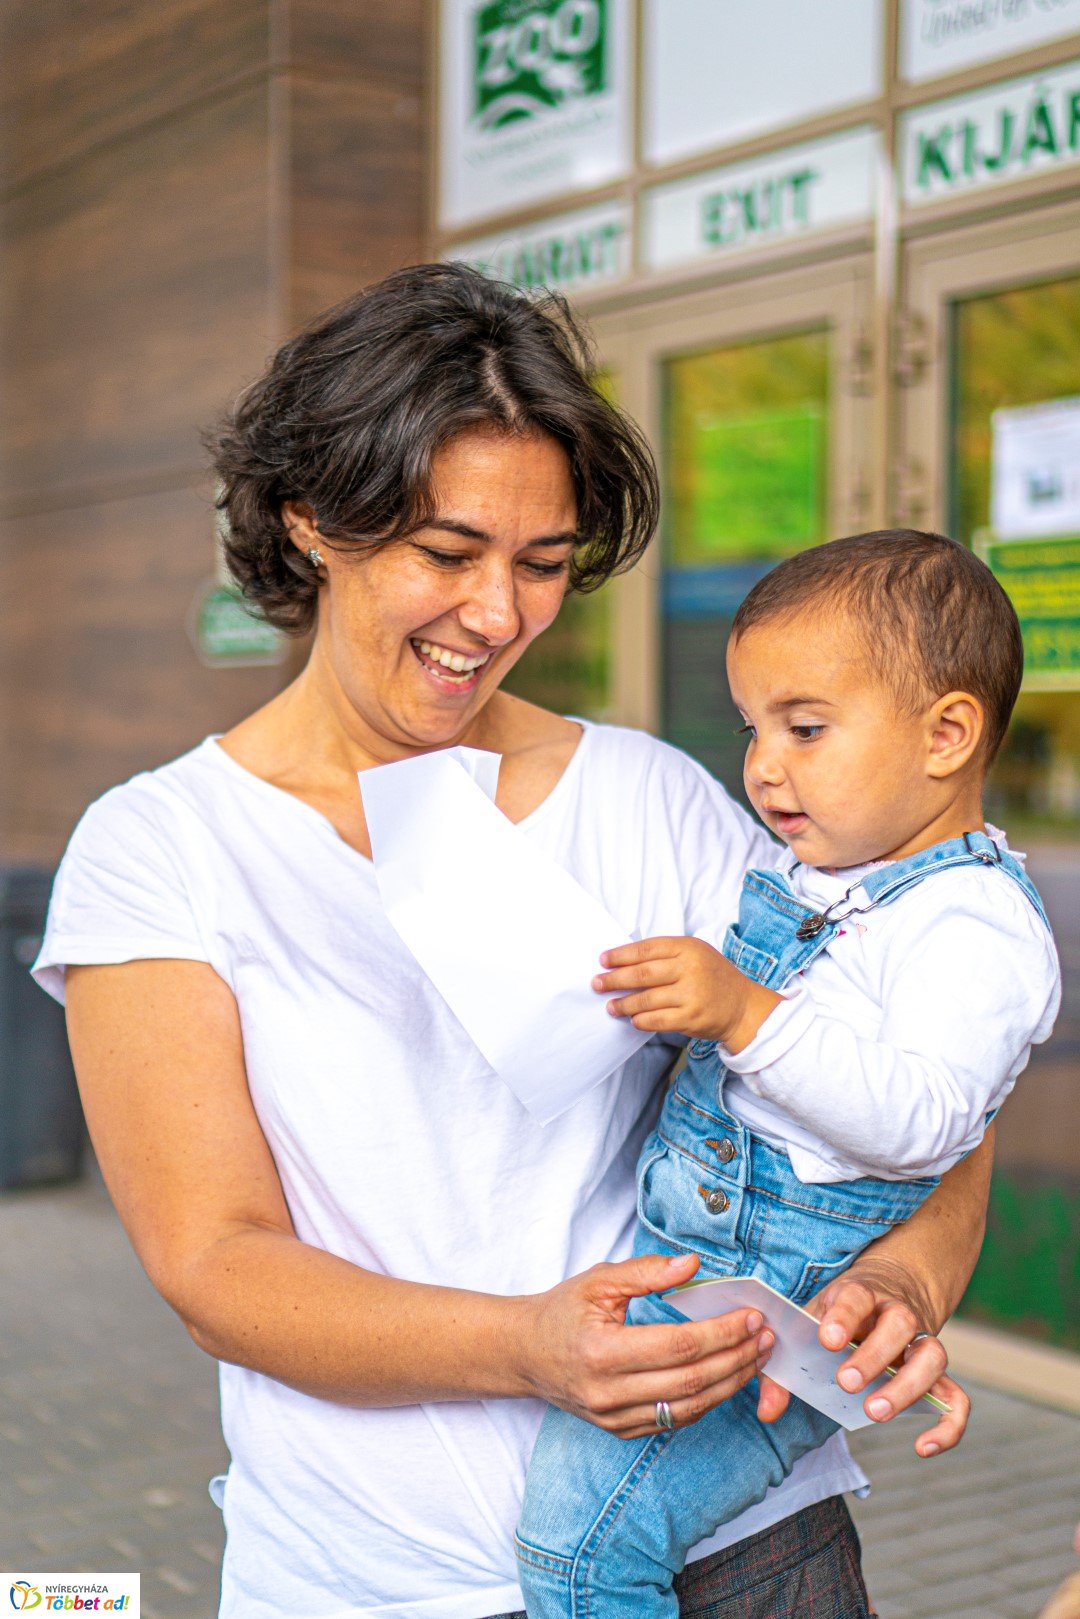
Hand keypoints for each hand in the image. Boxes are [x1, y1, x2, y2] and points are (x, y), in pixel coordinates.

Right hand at [520, 1250, 774, 1438]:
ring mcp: (615, 1418)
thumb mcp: (598, 1280)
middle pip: (691, 1381)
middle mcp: (609, 1393)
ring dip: (731, 1383)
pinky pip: (676, 1420)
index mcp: (601, 1352)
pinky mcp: (621, 1431)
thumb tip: (693, 1264)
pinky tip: (728, 1377)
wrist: (524, 1353)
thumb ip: (647, 1271)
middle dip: (737, 1357)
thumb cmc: (561, 1311)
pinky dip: (708, 1400)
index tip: (751, 1315)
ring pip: (690, 1408)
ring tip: (757, 1356)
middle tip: (766, 1335)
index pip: (679, 1347)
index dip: (721, 1332)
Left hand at [594, 936, 779, 1049]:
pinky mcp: (692, 1018)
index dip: (621, 955)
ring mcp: (692, 994)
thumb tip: (624, 961)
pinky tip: (633, 1020)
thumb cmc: (712, 977)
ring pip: (647, 1000)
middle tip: (597, 983)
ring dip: (624, 1004)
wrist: (743, 1006)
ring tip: (611, 1006)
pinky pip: (658, 1020)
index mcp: (688, 948)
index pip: (646, 949)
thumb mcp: (695, 953)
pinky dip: (641, 1021)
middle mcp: (690, 969)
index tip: (603, 960)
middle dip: (614, 980)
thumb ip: (666, 954)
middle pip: (642, 974)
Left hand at [755, 1257, 968, 1456]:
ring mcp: (921, 1342)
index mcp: (861, 1293)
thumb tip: (768, 1411)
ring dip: (907, 1386)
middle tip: (846, 1382)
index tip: (827, 1339)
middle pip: (900, 1323)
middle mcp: (898, 1312)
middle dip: (874, 1355)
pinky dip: (948, 1425)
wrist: (887, 1290)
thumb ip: (783, 1369)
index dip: (843, 1316)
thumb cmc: (837, 1318)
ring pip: (933, 1355)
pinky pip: (956, 1398)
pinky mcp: (937, 1373)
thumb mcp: (808, 1326)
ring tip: (874, 1411)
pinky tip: (922, 1448)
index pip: (856, 1296)